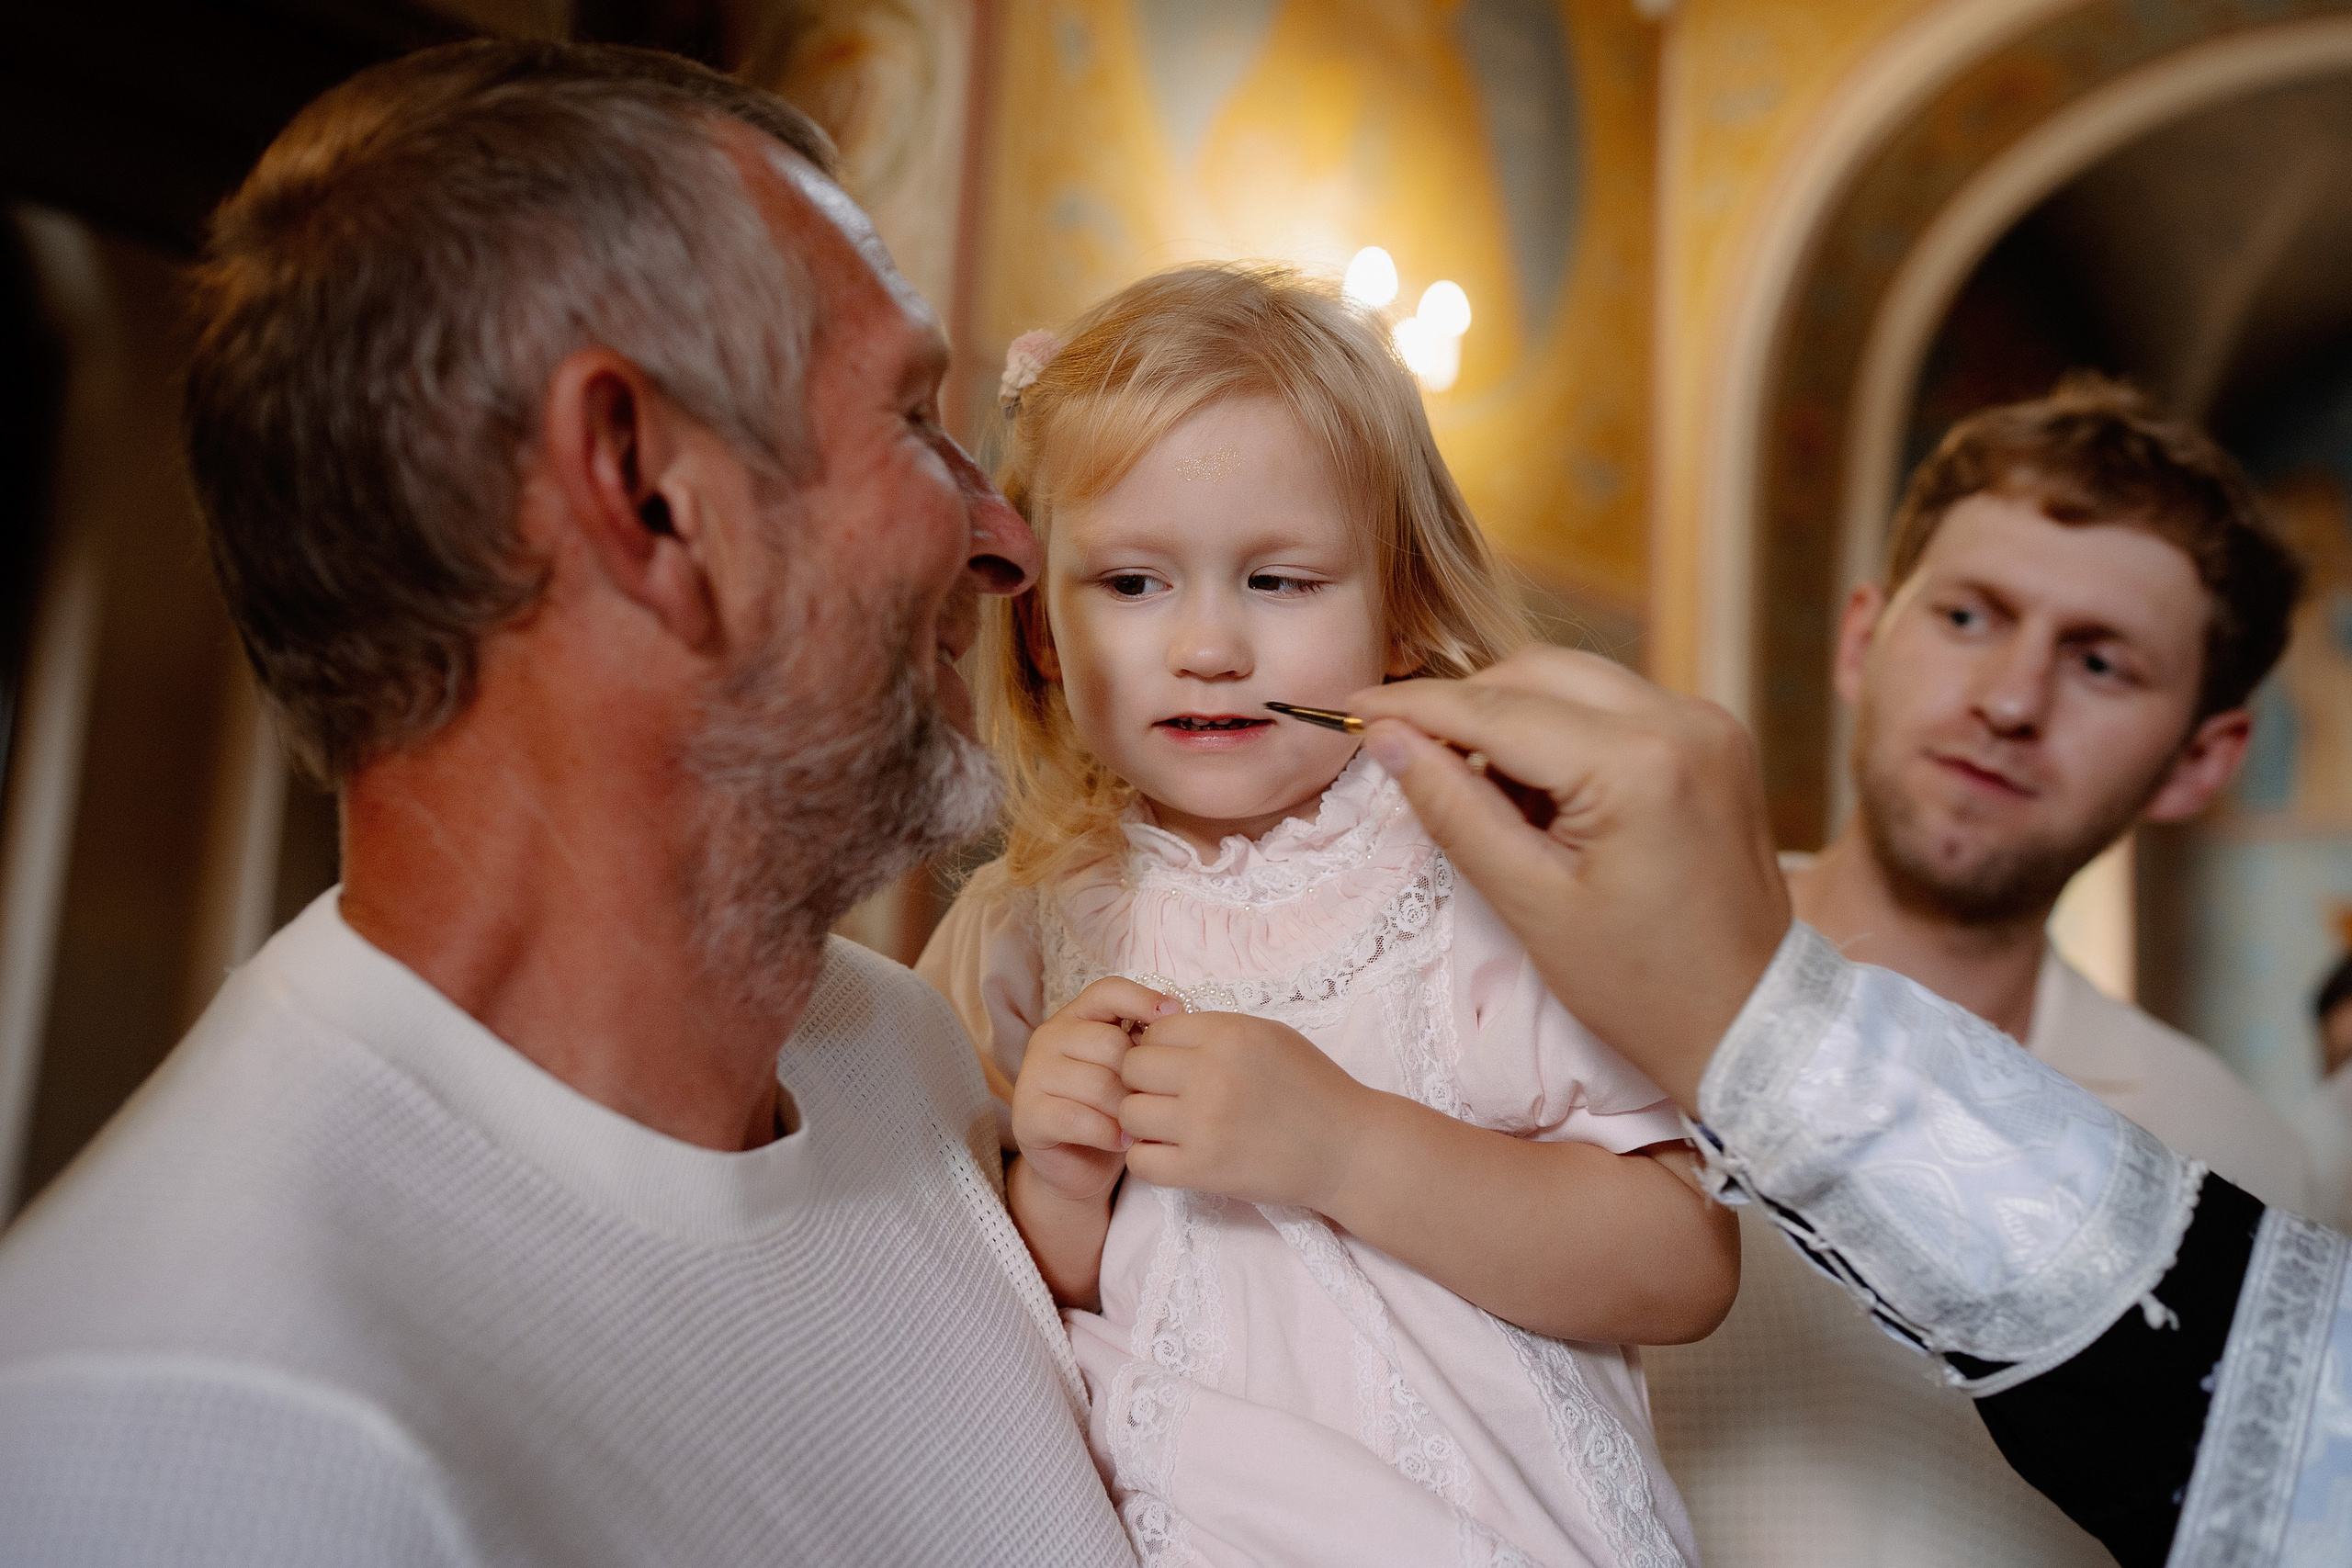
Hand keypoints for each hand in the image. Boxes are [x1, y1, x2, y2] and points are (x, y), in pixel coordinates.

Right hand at [1010, 977, 1177, 1202]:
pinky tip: (1123, 1142)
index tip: (1176, 1012)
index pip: (1107, 992)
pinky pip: (1077, 1119)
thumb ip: (1144, 1045)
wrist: (1079, 1165)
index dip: (1142, 998)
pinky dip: (1108, 1133)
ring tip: (1140, 1125)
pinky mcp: (1027, 1115)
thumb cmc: (1114, 1110)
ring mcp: (1033, 1075)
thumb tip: (1179, 1021)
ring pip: (1096, 1084)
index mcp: (1076, 1018)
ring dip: (1127, 1110)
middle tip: (1153, 1102)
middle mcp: (1048, 1038)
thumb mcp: (1131, 1071)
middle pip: (1110, 1044)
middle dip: (1139, 1079)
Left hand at [1118, 1011, 1373, 1209]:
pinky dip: (1149, 1159)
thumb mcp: (1269, 1036)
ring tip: (1170, 1127)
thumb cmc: (1312, 1087)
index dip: (1157, 1048)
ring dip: (1142, 1121)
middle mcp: (1209, 1074)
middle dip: (1142, 1081)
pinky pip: (1140, 1161)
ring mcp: (1203, 1124)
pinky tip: (1173, 1155)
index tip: (1174, 1065)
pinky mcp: (1202, 1170)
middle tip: (1166, 1096)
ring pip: (1128, 1113)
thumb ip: (1215, 1030)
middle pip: (1131, 1068)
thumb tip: (1158, 1030)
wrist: (1348, 1148)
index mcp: (1227, 1035)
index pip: (1153, 1031)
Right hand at [1348, 646, 1790, 1111]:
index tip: (1352, 706)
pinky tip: (1536, 787)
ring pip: (1576, 679)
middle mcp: (1684, 720)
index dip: (1415, 705)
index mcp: (1639, 764)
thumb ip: (1454, 810)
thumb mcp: (1531, 903)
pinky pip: (1616, 704)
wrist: (1749, 1021)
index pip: (1497, 710)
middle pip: (1537, 671)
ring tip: (1472, 781)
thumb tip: (1388, 738)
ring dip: (1512, 713)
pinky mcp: (1716, 738)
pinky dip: (1563, 727)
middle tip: (1404, 748)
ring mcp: (1709, 723)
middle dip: (1464, 703)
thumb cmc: (1640, 986)